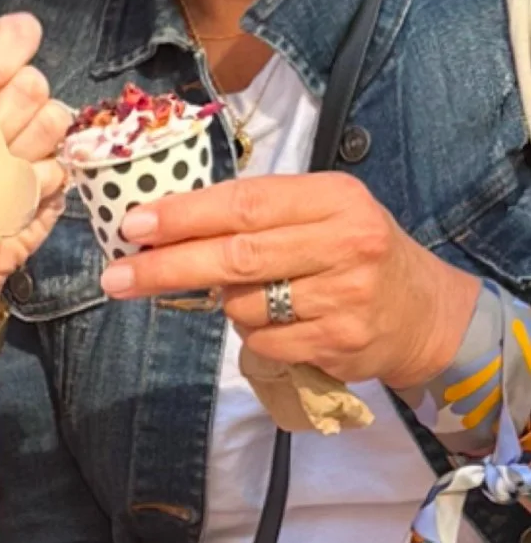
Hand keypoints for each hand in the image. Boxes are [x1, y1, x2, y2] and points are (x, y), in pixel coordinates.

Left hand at [101, 173, 479, 388]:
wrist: (426, 313)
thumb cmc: (354, 251)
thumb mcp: (322, 212)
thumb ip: (259, 213)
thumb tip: (165, 224)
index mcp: (334, 198)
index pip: (245, 203)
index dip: (184, 216)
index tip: (134, 225)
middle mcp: (344, 243)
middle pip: (236, 257)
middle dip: (167, 267)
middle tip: (116, 275)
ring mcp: (345, 297)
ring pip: (243, 306)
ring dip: (228, 305)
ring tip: (260, 296)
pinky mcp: (340, 345)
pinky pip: (263, 343)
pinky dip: (255, 337)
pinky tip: (282, 325)